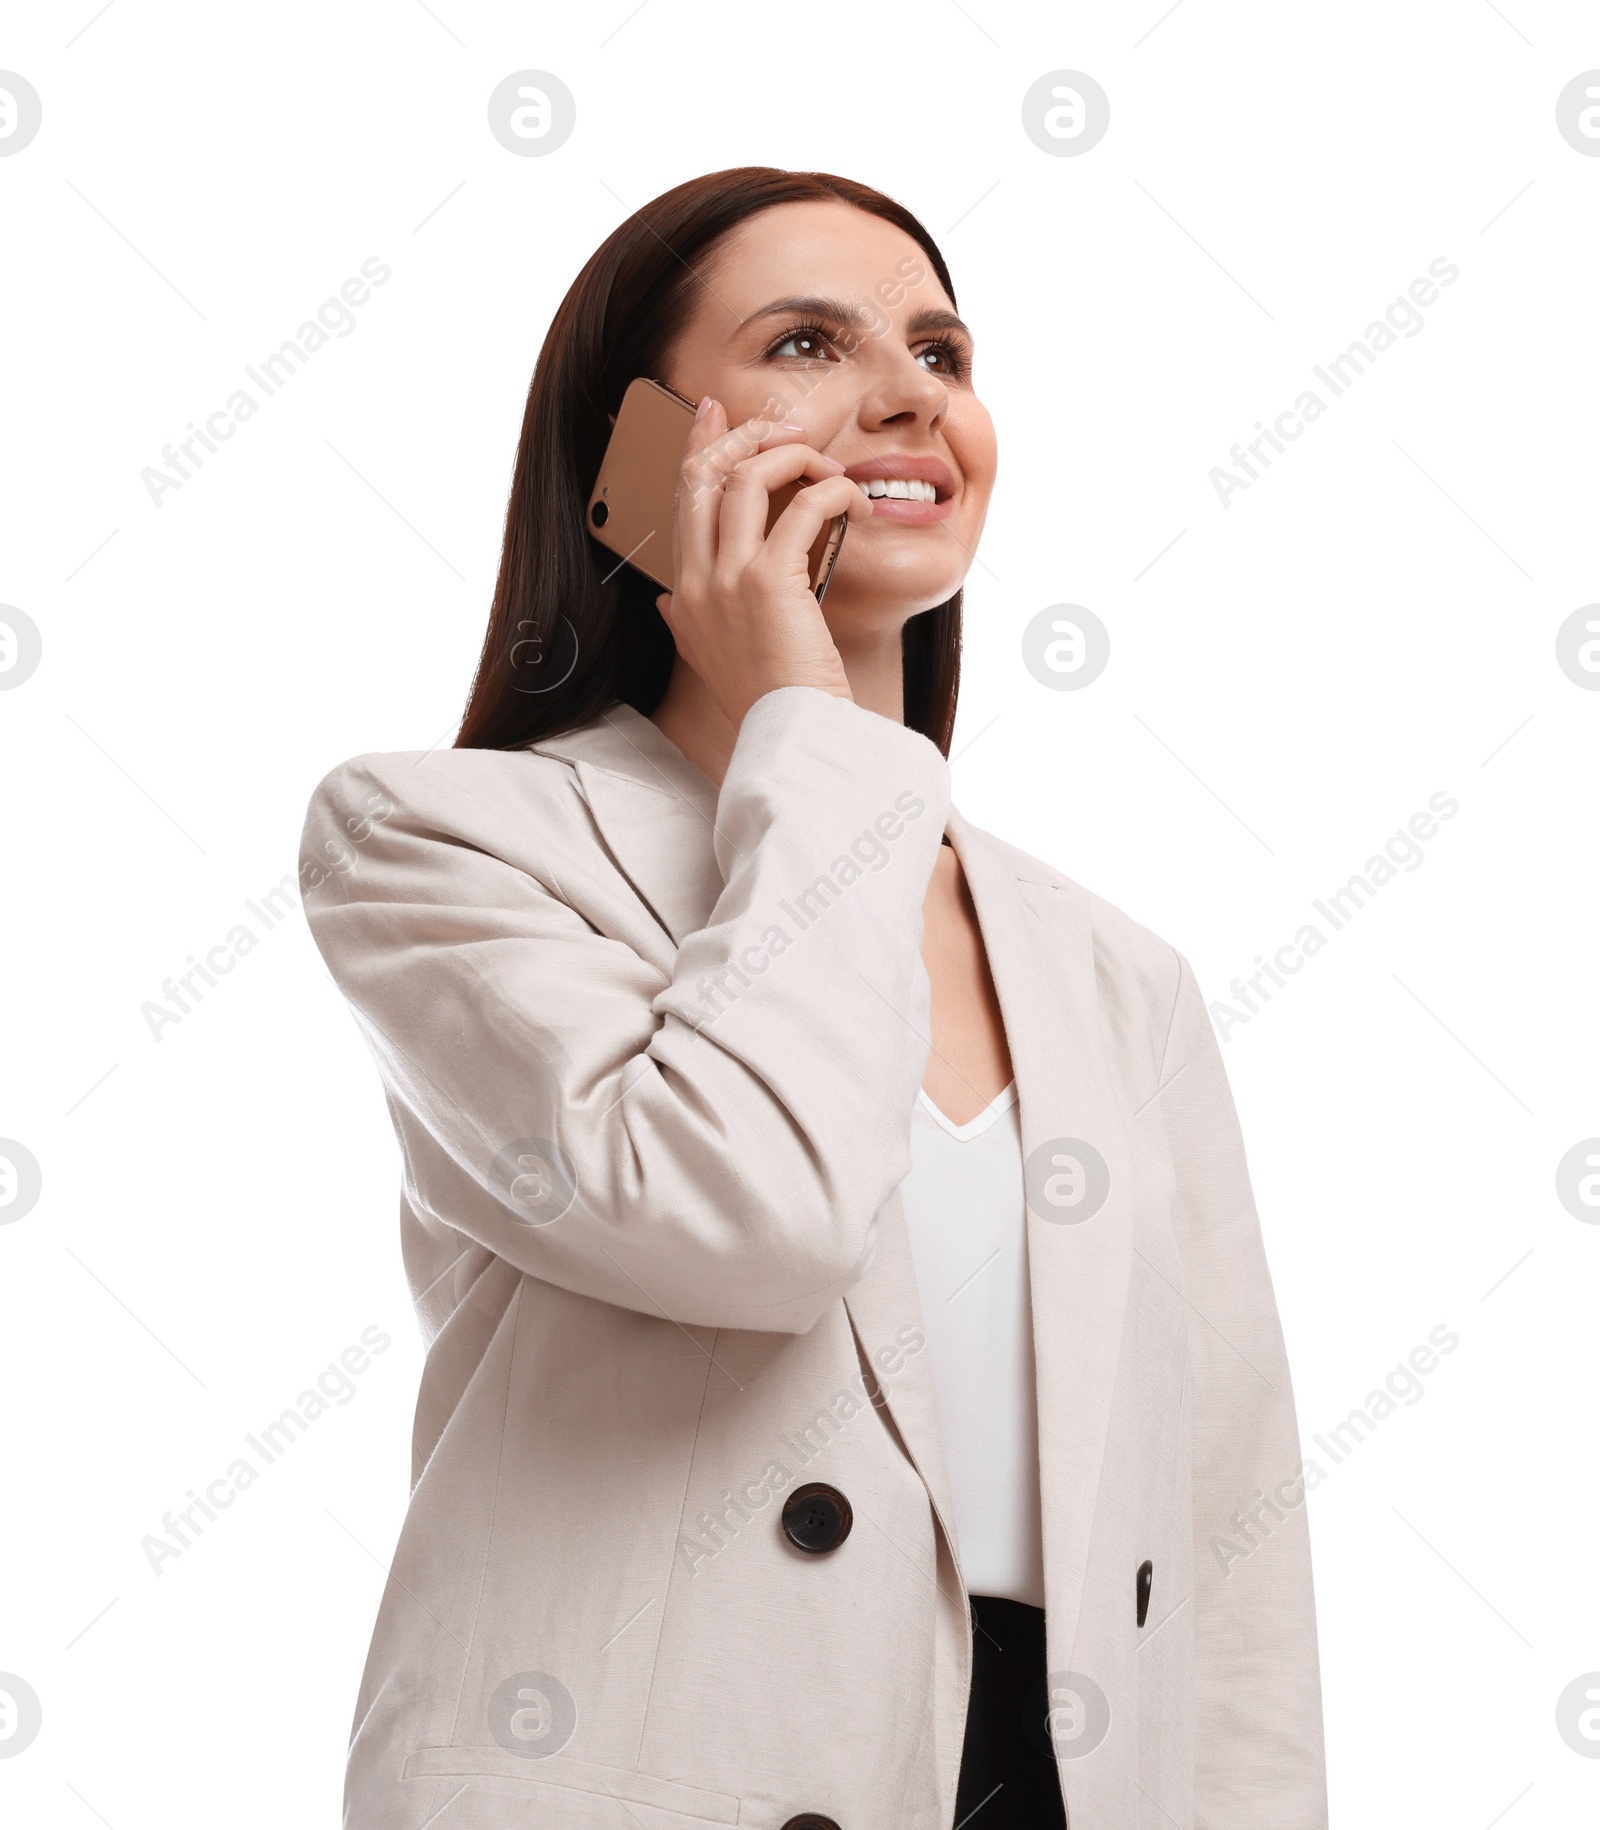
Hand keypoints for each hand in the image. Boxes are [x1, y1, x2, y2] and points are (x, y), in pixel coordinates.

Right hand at [654, 397, 871, 729]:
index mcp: (683, 595)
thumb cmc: (768, 701)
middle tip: (786, 427)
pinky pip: (803, 507)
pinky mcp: (770, 581)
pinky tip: (852, 504)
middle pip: (706, 475)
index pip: (682, 500)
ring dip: (795, 459)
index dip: (698, 448)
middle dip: (744, 435)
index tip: (714, 413)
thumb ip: (684, 625)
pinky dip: (832, 493)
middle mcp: (697, 581)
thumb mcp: (709, 660)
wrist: (791, 737)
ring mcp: (728, 579)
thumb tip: (663, 603)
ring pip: (748, 477)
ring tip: (829, 472)